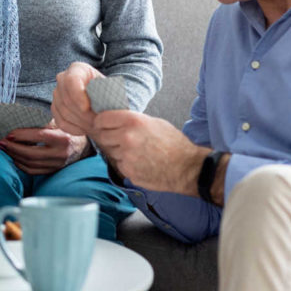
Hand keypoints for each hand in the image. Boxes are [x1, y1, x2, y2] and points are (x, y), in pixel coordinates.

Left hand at [0, 126, 90, 174]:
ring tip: (4, 148)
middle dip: (13, 148)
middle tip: (1, 142)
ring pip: (30, 164)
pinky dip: (20, 164)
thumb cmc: (66, 131)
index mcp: (62, 138)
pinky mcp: (52, 171)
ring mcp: (56, 165)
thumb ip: (41, 122)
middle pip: (31, 154)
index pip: (38, 136)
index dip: (21, 135)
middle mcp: (60, 153)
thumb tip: (17, 118)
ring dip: (14, 156)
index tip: (8, 133)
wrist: (82, 147)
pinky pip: (33, 171)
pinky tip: (13, 157)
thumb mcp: (58, 123)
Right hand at [52, 62, 104, 135]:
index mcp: (78, 69)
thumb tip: (101, 104)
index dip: (77, 96)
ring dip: (79, 121)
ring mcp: (57, 94)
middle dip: (82, 113)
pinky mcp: (55, 108)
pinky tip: (85, 130)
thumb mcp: (112, 91)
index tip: (87, 108)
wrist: (105, 105)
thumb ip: (105, 94)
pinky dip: (73, 128)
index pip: (71, 81)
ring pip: (63, 110)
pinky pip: (60, 121)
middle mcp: (63, 79)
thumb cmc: (110, 95)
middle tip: (97, 122)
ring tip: (94, 126)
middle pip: (66, 97)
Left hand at [90, 110, 208, 194]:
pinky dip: (127, 164)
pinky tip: (141, 162)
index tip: (104, 124)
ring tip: (138, 152)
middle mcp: (126, 137)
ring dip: (119, 151)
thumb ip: (132, 120)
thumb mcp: (154, 122)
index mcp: (133, 121)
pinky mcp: (128, 171)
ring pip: (111, 151)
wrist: (188, 168)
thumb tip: (115, 119)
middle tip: (122, 140)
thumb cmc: (174, 143)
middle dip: (110, 137)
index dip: (102, 122)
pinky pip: (120, 164)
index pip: (102, 119)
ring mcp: (126, 156)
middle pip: (103, 136)